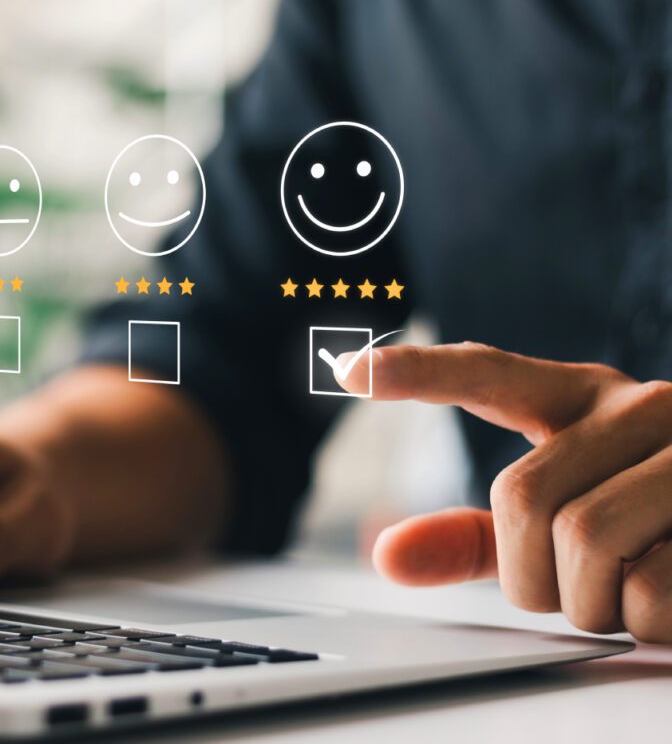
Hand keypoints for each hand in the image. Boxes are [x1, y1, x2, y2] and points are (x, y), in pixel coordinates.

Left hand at [337, 342, 671, 642]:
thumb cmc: (657, 525)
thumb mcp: (567, 520)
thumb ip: (480, 538)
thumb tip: (386, 556)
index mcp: (583, 400)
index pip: (488, 374)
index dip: (417, 372)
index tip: (348, 369)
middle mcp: (640, 408)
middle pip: (521, 498)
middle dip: (535, 572)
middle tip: (582, 579)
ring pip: (584, 543)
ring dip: (597, 599)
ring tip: (641, 578)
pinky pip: (655, 592)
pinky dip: (654, 620)